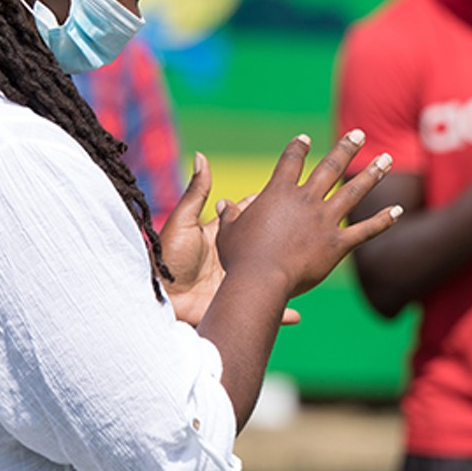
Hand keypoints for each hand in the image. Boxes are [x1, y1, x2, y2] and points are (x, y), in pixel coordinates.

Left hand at [159, 155, 299, 325]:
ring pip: (268, 276)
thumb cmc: (167, 256)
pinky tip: (297, 315)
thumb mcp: (184, 221)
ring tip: (311, 271)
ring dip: (286, 275)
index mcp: (222, 235)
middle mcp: (233, 256)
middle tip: (311, 226)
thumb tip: (200, 155)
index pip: (250, 215)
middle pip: (266, 245)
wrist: (160, 296)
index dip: (269, 204)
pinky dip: (279, 313)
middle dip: (287, 238)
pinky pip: (261, 307)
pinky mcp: (235, 300)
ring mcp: (236, 279)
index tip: (292, 192)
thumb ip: (197, 192)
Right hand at [215, 131, 399, 299]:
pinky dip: (383, 220)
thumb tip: (221, 205)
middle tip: (359, 134)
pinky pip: (365, 230)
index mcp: (278, 193)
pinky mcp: (337, 244)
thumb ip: (230, 216)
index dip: (298, 147)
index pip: (291, 161)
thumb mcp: (228, 233)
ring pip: (353, 192)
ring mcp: (324, 221)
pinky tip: (399, 210)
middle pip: (330, 167)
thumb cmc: (240, 258)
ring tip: (386, 159)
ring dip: (371, 174)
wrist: (261, 280)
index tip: (305, 138)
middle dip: (346, 148)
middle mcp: (306, 200)